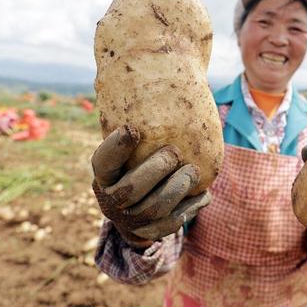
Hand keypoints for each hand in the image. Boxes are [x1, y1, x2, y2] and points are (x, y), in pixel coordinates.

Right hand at [91, 125, 211, 247]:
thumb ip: (141, 120)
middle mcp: (110, 200)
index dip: (116, 148)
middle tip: (174, 153)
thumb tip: (158, 73)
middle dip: (154, 171)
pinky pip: (172, 224)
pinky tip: (204, 193)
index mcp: (103, 174)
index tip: (133, 129)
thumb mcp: (135, 143)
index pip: (103, 162)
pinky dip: (190, 207)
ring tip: (192, 171)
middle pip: (129, 191)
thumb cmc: (140, 160)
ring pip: (153, 209)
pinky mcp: (151, 233)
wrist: (136, 207)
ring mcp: (130, 220)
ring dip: (176, 189)